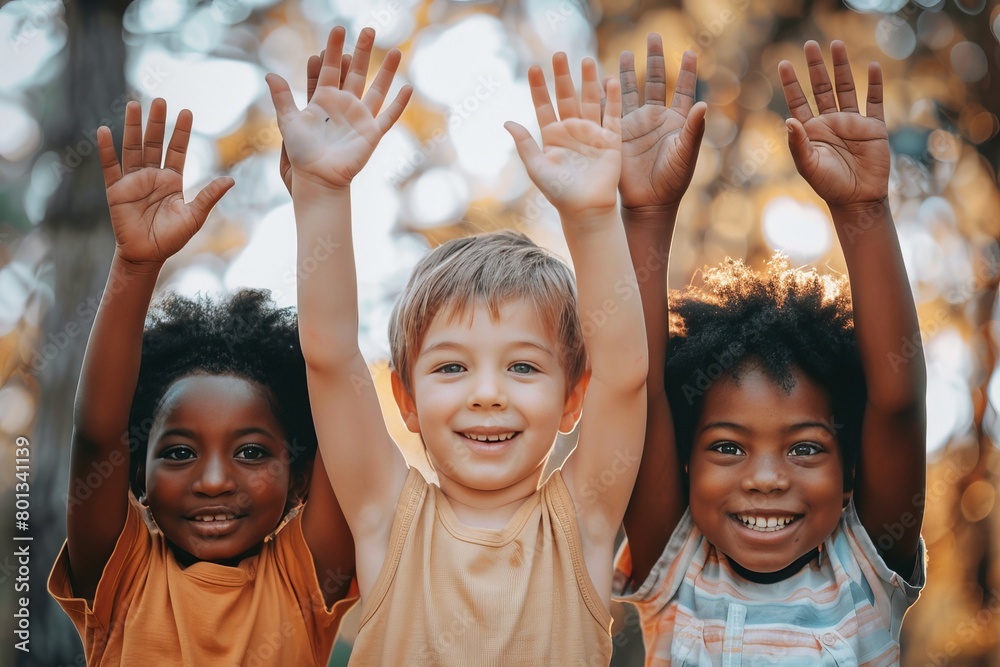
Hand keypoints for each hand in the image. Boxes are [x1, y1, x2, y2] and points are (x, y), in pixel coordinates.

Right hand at [98, 98, 233, 267]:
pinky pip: (110, 166)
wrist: (147, 254)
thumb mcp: (194, 216)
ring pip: (132, 148)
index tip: (186, 111)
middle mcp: (152, 175)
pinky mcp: (115, 189)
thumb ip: (208, 196)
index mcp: (172, 180)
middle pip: (154, 143)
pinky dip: (106, 149)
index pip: (177, 150)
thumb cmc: (171, 237)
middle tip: (160, 100)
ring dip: (132, 127)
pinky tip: (105, 130)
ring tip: (134, 104)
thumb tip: (231, 180)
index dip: (181, 132)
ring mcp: (133, 180)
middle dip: (157, 122)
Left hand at [268, 26, 411, 191]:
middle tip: (369, 29)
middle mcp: (344, 105)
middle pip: (357, 72)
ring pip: (377, 89)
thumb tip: (270, 75)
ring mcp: (360, 118)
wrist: (318, 179)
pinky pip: (388, 116)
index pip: (331, 68)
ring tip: (395, 50)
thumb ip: (282, 98)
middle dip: (363, 51)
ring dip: (386, 71)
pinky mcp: (372, 134)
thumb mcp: (288, 122)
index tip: (338, 29)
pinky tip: (408, 88)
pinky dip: (399, 104)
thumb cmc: (302, 154)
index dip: (334, 49)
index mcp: (324, 100)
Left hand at [505, 53, 621, 219]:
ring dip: (588, 81)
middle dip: (563, 76)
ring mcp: (592, 133)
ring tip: (586, 60)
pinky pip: (612, 115)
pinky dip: (612, 98)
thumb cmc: (559, 193)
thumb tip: (506, 122)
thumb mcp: (537, 167)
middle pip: (567, 97)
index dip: (538, 88)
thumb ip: (524, 144)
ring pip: (590, 100)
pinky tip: (610, 80)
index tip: (533, 68)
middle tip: (560, 54)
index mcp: (552, 137)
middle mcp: (572, 131)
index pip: (543, 106)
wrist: (586, 210)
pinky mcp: (611, 140)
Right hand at [619, 35, 705, 212]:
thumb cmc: (672, 181)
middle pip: (656, 81)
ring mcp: (635, 124)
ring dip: (629, 71)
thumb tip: (703, 105)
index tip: (689, 51)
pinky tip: (604, 77)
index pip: (683, 89)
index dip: (686, 71)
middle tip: (653, 36)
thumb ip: (694, 130)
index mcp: (676, 121)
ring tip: (628, 52)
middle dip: (655, 59)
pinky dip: (608, 94)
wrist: (648, 203)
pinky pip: (611, 108)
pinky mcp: (617, 134)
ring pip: (631, 90)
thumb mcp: (685, 155)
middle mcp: (655, 118)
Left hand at [779, 40, 888, 207]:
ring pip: (846, 88)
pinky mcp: (874, 127)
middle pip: (822, 88)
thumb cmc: (829, 185)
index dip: (791, 83)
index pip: (798, 101)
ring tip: (836, 45)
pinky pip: (875, 101)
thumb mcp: (808, 165)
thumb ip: (798, 144)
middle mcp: (830, 122)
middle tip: (810, 44)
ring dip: (842, 68)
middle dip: (816, 67)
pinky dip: (875, 84)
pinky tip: (873, 67)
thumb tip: (788, 121)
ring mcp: (852, 123)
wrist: (858, 199)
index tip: (784, 63)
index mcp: (811, 131)